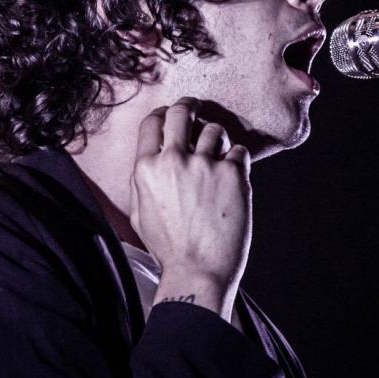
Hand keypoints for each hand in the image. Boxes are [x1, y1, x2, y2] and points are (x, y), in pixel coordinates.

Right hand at [130, 97, 251, 319]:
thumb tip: (151, 160)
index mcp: (146, 169)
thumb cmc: (168, 249)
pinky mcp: (232, 173)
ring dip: (218, 140)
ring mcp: (204, 165)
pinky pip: (239, 151)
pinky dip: (237, 160)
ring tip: (219, 157)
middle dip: (190, 106)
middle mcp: (173, 161)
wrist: (197, 271)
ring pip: (215, 130)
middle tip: (197, 108)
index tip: (172, 112)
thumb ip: (143, 181)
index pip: (152, 122)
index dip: (163, 113)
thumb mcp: (139, 213)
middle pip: (181, 112)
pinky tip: (234, 177)